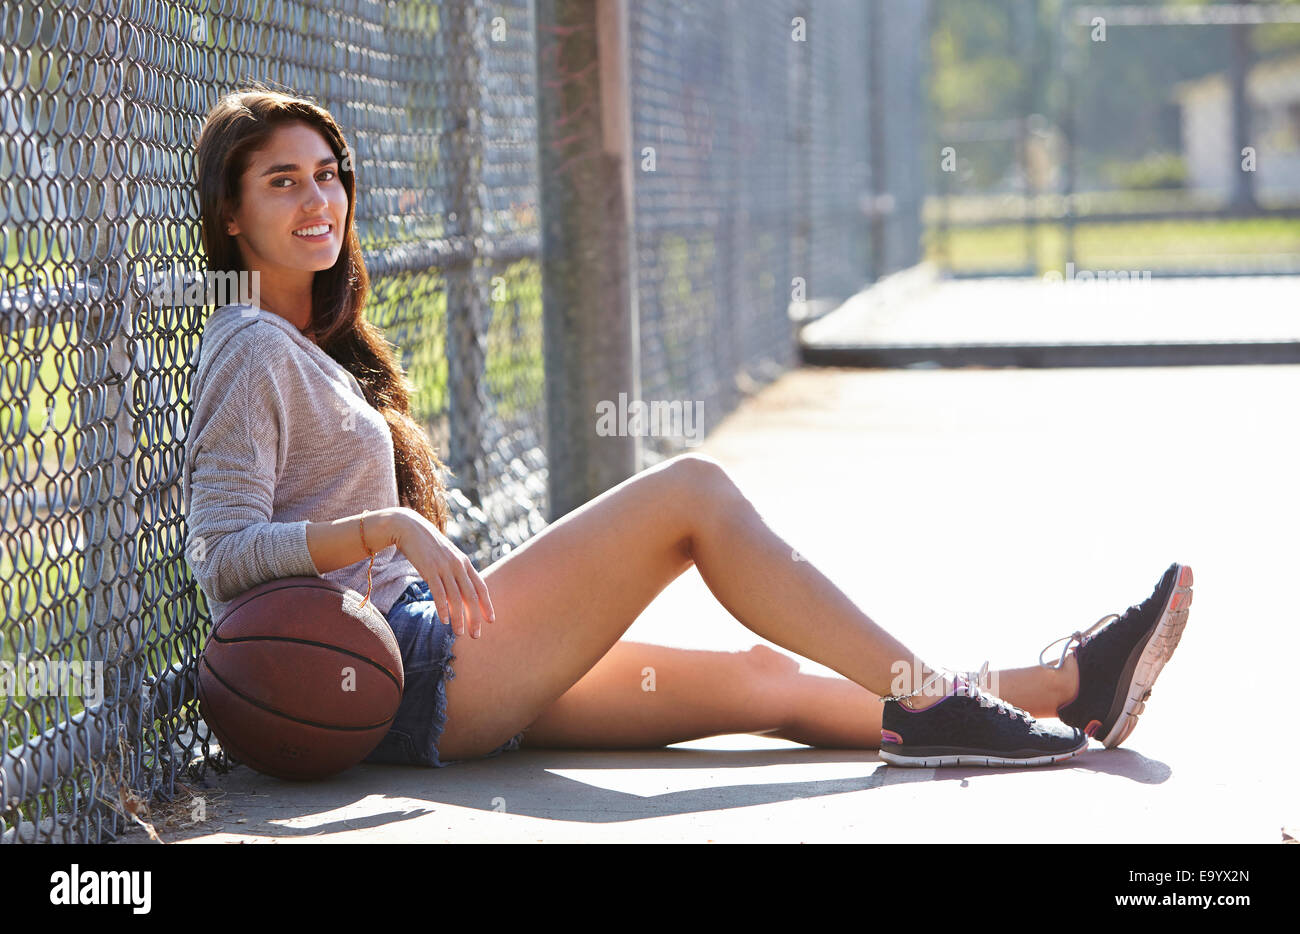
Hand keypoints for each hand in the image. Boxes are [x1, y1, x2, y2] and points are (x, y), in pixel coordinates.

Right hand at [386, 508, 495, 638]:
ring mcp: (444, 567)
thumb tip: (460, 593)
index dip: (487, 605)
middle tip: (476, 635)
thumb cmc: (428, 546)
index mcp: (464, 563)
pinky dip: (442, 608)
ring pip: (456, 598)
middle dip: (475, 618)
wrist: (410, 527)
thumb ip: (456, 572)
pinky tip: (444, 620)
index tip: (491, 621)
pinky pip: (439, 592)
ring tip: (459, 633)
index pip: (481, 587)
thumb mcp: (447, 557)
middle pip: (471, 596)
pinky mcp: (429, 569)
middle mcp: (458, 565)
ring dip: (459, 618)